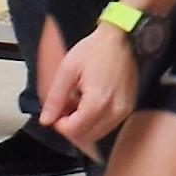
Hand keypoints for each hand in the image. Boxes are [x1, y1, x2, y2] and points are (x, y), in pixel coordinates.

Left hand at [37, 21, 137, 152]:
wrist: (121, 39)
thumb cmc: (97, 49)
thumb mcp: (67, 70)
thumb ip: (55, 98)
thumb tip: (47, 118)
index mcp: (98, 101)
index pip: (73, 130)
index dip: (59, 124)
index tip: (56, 112)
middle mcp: (114, 110)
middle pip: (86, 136)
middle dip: (71, 127)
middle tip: (64, 109)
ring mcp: (124, 110)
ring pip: (98, 134)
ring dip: (83, 126)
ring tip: (78, 104)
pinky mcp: (128, 107)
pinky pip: (108, 125)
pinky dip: (96, 121)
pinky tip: (90, 104)